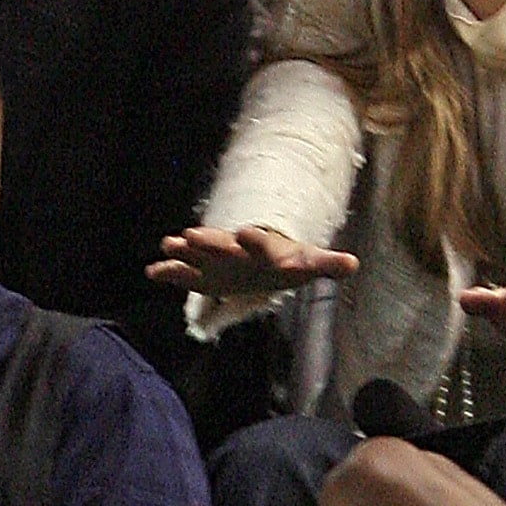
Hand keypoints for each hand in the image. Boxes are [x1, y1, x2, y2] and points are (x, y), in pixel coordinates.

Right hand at [147, 225, 357, 296]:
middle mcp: (238, 250)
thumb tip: (353, 262)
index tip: (245, 232)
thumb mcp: (308, 263)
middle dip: (210, 241)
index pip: (261, 242)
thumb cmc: (289, 260)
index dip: (255, 238)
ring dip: (185, 251)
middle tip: (192, 234)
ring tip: (169, 243)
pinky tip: (152, 271)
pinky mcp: (206, 274)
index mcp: (264, 248)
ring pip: (200, 254)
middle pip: (224, 245)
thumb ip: (327, 264)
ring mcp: (219, 260)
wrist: (267, 260)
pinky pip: (186, 274)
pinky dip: (170, 272)